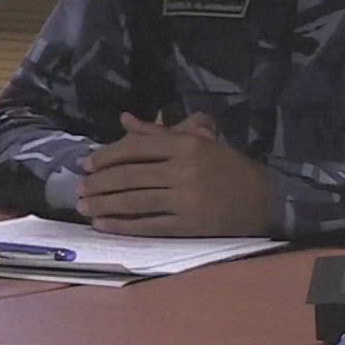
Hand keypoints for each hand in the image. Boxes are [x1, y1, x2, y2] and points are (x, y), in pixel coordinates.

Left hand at [78, 112, 270, 235]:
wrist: (266, 199)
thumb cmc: (226, 167)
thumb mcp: (197, 142)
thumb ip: (158, 133)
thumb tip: (124, 119)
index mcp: (185, 145)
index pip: (135, 149)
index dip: (106, 157)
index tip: (85, 164)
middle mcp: (183, 170)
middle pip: (129, 176)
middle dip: (99, 183)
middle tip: (78, 189)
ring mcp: (186, 199)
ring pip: (135, 201)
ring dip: (104, 205)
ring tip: (83, 207)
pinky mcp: (190, 225)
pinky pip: (149, 225)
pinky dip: (123, 226)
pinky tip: (104, 225)